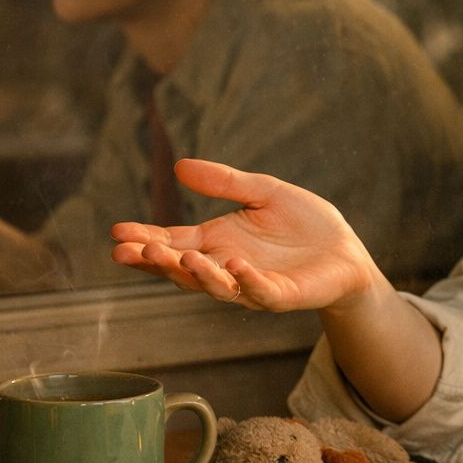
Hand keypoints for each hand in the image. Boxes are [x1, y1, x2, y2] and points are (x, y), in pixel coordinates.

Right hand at [110, 158, 378, 311]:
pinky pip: (261, 292)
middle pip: (182, 270)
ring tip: (181, 257)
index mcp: (215, 243)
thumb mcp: (263, 192)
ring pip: (216, 286)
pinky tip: (236, 265)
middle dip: (156, 261)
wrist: (345, 250)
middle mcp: (225, 268)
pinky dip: (247, 281)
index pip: (173, 243)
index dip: (144, 239)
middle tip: (127, 252)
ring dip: (196, 274)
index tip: (116, 232)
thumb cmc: (303, 223)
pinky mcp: (283, 295)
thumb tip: (179, 167)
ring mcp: (252, 285)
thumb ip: (225, 182)